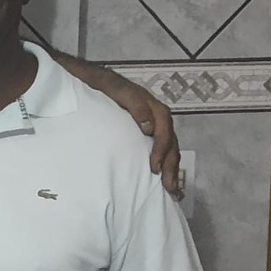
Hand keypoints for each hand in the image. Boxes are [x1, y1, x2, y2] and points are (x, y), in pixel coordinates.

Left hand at [104, 77, 181, 195]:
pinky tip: (166, 179)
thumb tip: (149, 127)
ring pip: (170, 148)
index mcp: (154, 108)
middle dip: (170, 165)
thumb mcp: (120, 91)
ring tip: (173, 189)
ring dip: (171, 168)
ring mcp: (155, 126)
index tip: (154, 166)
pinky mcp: (149, 133)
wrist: (97, 81)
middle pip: (170, 143)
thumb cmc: (107, 87)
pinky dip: (166, 164)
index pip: (163, 131)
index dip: (160, 149)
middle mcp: (159, 118)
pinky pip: (162, 149)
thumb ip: (136, 106)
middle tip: (169, 186)